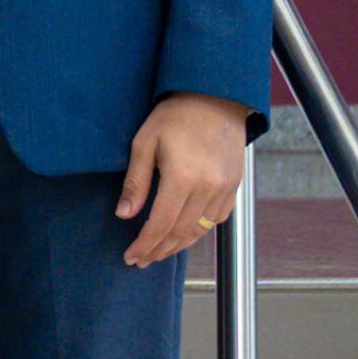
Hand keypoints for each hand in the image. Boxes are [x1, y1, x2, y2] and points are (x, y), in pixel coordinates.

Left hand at [118, 92, 247, 265]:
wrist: (216, 98)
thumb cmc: (175, 116)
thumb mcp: (144, 142)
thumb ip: (136, 182)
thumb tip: (124, 214)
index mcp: (183, 177)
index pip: (160, 224)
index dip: (144, 244)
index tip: (130, 256)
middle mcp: (208, 188)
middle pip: (181, 233)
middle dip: (158, 250)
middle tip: (140, 260)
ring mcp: (224, 189)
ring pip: (200, 230)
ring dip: (177, 246)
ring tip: (158, 253)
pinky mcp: (233, 187)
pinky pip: (216, 220)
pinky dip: (198, 232)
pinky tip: (183, 236)